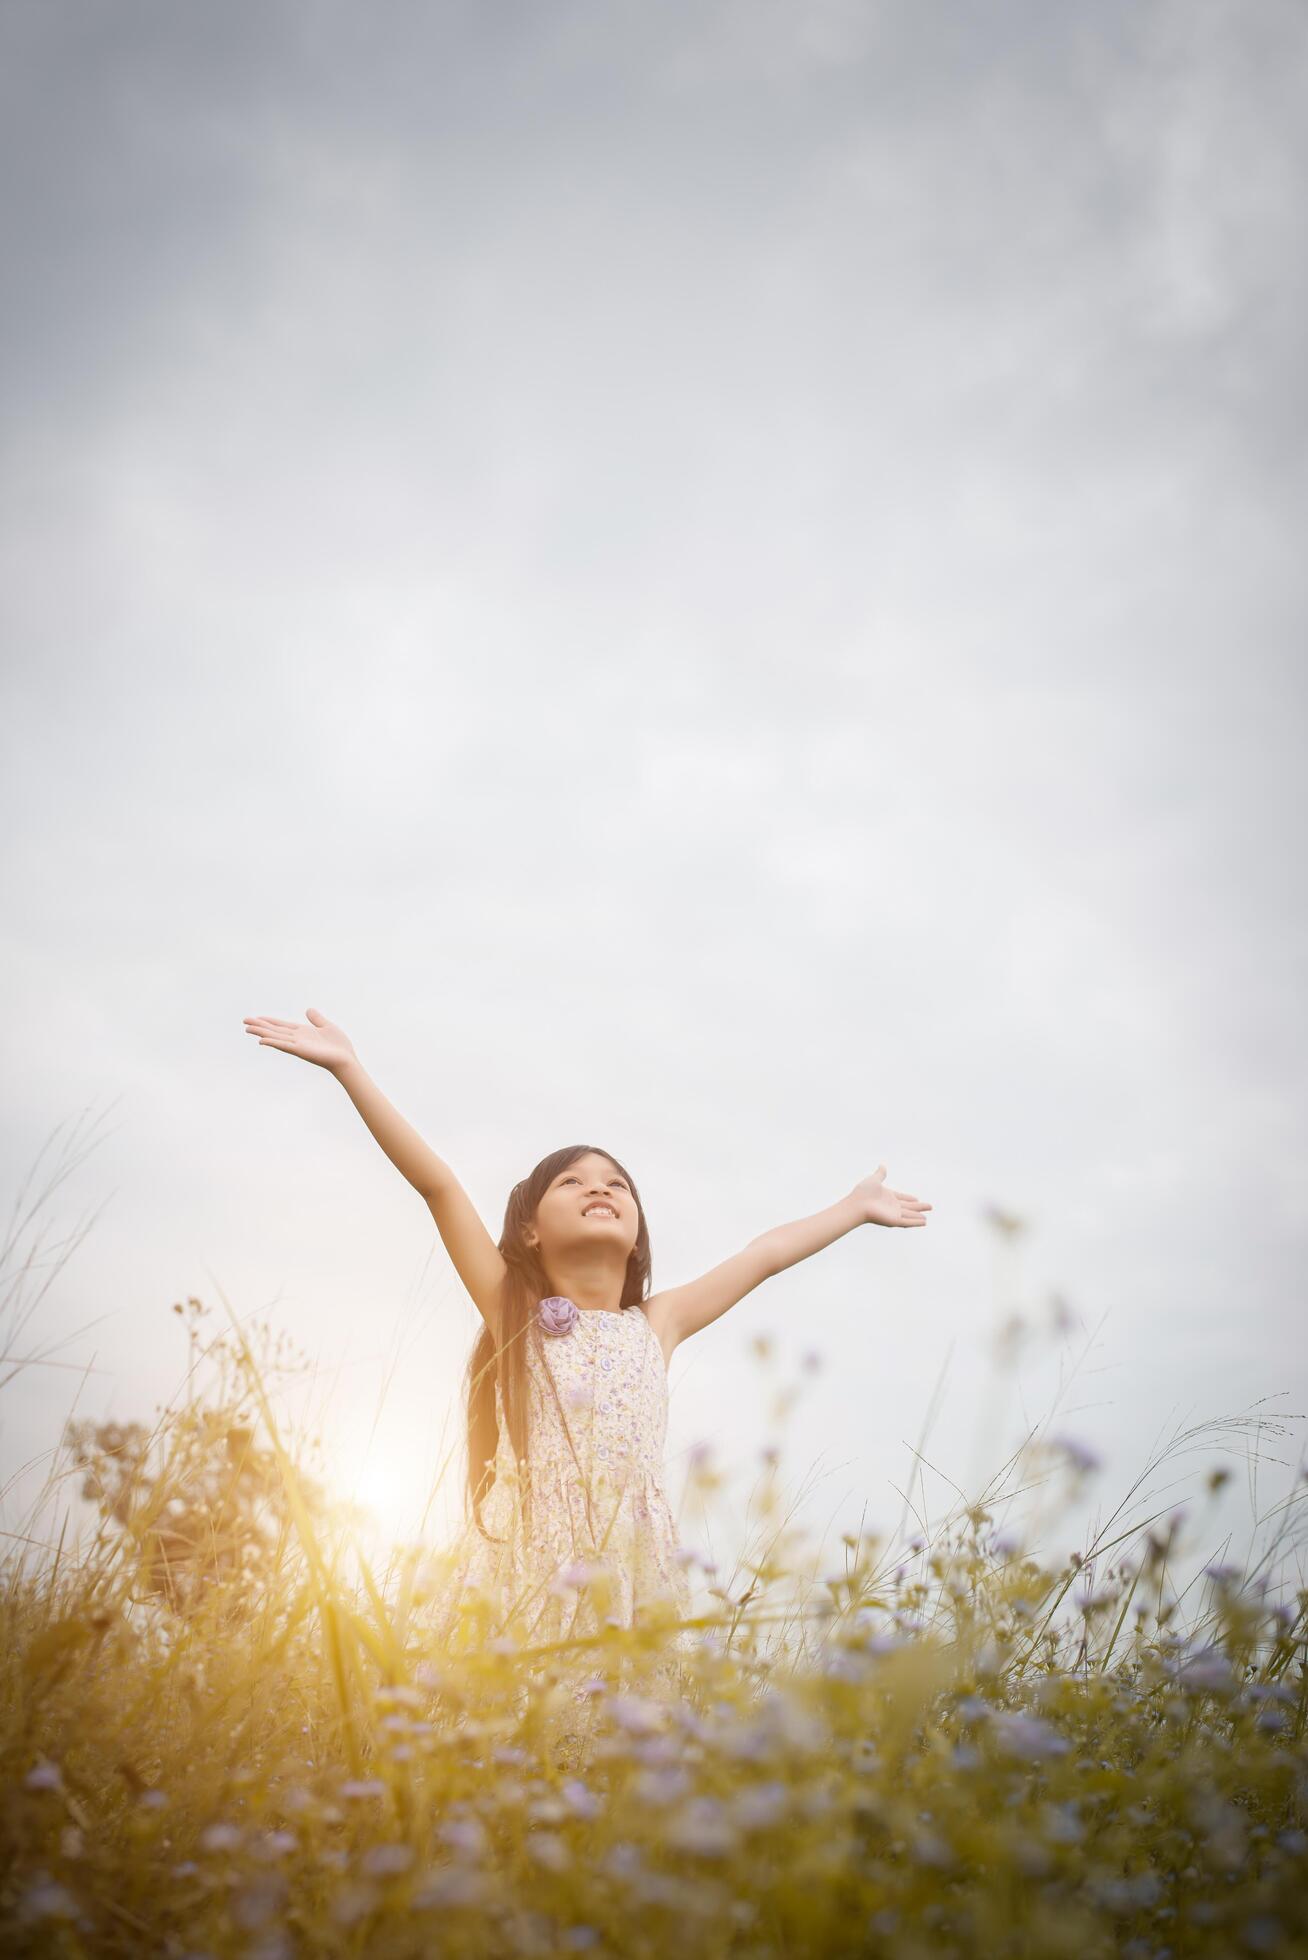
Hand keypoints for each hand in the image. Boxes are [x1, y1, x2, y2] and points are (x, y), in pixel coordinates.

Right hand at [242, 1007, 358, 1076]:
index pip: (281, 1025)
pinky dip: (273, 1043)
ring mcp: (297, 1045)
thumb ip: (317, 1018)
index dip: (269, 1021)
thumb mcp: (327, 1026)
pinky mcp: (300, 1051)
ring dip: (262, 1033)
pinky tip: (262, 1041)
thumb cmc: (338, 1046)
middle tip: (244, 1021)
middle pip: (274, 1031)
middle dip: (260, 1026)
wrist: (346, 1059)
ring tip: (247, 1029)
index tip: (256, 1017)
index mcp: (302, 1032)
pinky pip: (284, 1045)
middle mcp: (297, 1038)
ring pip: (275, 1037)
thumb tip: (308, 1009)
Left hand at [851, 1165, 931, 1228]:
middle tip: (929, 1206)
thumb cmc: (862, 1193)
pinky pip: (908, 1222)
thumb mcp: (874, 1180)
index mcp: (887, 1196)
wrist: (857, 1204)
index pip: (901, 1197)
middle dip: (918, 1207)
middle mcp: (891, 1206)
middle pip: (908, 1207)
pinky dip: (916, 1222)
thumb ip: (880, 1174)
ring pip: (909, 1215)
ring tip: (926, 1219)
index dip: (909, 1198)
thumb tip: (882, 1165)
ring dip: (918, 1217)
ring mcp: (893, 1214)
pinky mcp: (894, 1220)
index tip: (916, 1198)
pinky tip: (924, 1223)